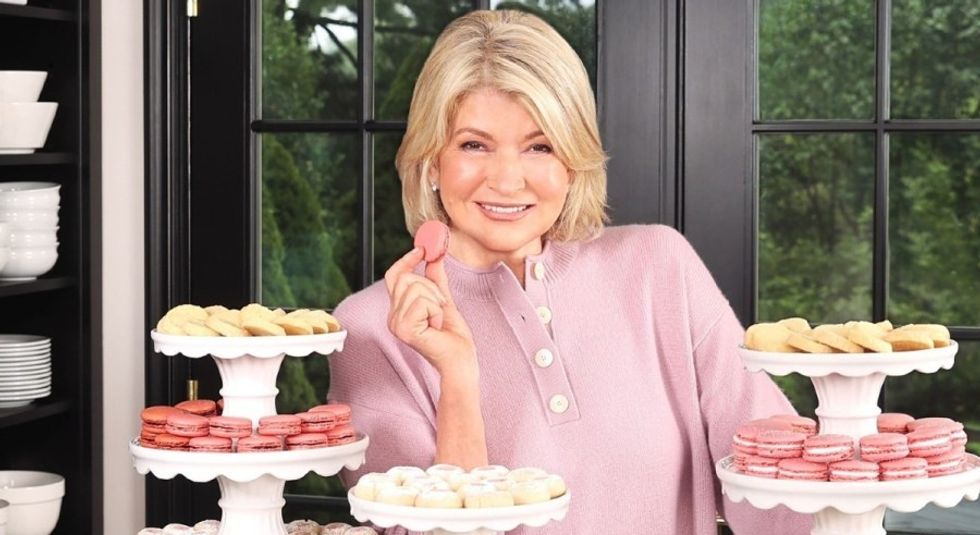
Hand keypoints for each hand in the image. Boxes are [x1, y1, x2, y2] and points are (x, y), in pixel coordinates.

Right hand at [384, 248, 477, 376]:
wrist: (460, 360)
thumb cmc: (453, 337)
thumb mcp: (444, 301)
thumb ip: (437, 280)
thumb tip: (435, 257)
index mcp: (399, 310)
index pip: (394, 276)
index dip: (406, 260)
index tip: (422, 250)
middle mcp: (393, 317)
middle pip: (407, 278)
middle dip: (432, 288)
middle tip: (441, 307)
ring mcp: (396, 324)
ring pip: (416, 288)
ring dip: (436, 301)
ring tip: (438, 319)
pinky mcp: (404, 329)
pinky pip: (422, 302)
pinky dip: (437, 310)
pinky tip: (437, 326)